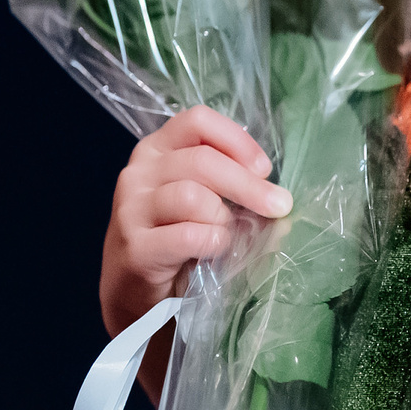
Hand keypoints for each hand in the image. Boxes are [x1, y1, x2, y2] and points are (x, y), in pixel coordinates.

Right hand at [100, 106, 290, 340]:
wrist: (134, 288)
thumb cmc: (175, 237)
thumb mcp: (198, 200)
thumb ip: (227, 184)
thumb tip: (277, 195)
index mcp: (156, 149)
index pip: (197, 121)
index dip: (236, 140)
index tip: (264, 169)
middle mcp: (139, 172)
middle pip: (201, 160)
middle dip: (248, 185)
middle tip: (278, 205)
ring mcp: (131, 209)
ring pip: (192, 196)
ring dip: (223, 217)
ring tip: (228, 233)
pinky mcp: (135, 246)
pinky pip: (188, 236)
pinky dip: (213, 242)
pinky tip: (216, 250)